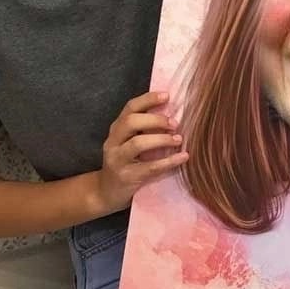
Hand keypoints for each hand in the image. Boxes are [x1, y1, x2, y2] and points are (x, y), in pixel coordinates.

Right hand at [94, 92, 187, 213]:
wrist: (106, 192)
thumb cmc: (125, 163)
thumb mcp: (128, 143)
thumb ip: (143, 129)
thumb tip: (173, 114)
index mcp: (116, 129)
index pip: (130, 108)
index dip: (148, 99)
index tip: (167, 96)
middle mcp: (113, 142)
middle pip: (131, 122)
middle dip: (156, 120)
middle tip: (175, 123)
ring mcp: (117, 160)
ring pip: (138, 143)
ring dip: (161, 139)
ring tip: (179, 139)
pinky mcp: (126, 177)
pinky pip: (149, 167)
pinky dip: (169, 161)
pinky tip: (183, 157)